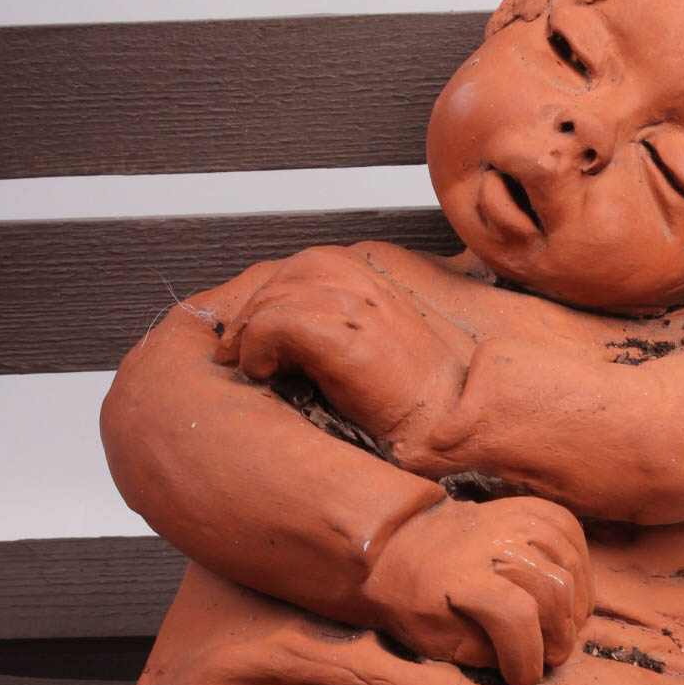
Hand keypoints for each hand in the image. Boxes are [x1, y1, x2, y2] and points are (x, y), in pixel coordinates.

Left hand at [214, 245, 464, 437]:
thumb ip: (344, 325)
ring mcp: (353, 307)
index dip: (270, 296)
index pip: (304, 267)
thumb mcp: (379, 343)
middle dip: (252, 311)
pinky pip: (276, 324)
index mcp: (370, 282)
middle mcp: (361, 285)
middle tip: (235, 350)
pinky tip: (263, 373)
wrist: (448, 418)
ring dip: (250, 332)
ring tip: (246, 364)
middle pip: (284, 276)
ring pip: (274, 296)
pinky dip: (258, 348)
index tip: (252, 330)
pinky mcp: (343, 337)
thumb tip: (293, 339)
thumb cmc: (416, 393)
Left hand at [364, 497, 592, 684]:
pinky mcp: (526, 508)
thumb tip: (527, 661)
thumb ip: (482, 652)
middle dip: (559, 636)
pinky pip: (570, 530)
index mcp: (462, 576)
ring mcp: (511, 520)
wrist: (399, 543)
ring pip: (569, 563)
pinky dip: (579, 563)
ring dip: (575, 605)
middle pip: (553, 590)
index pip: (516, 616)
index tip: (524, 679)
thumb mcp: (436, 639)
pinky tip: (571, 588)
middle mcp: (491, 542)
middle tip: (550, 656)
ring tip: (563, 628)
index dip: (528, 657)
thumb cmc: (415, 600)